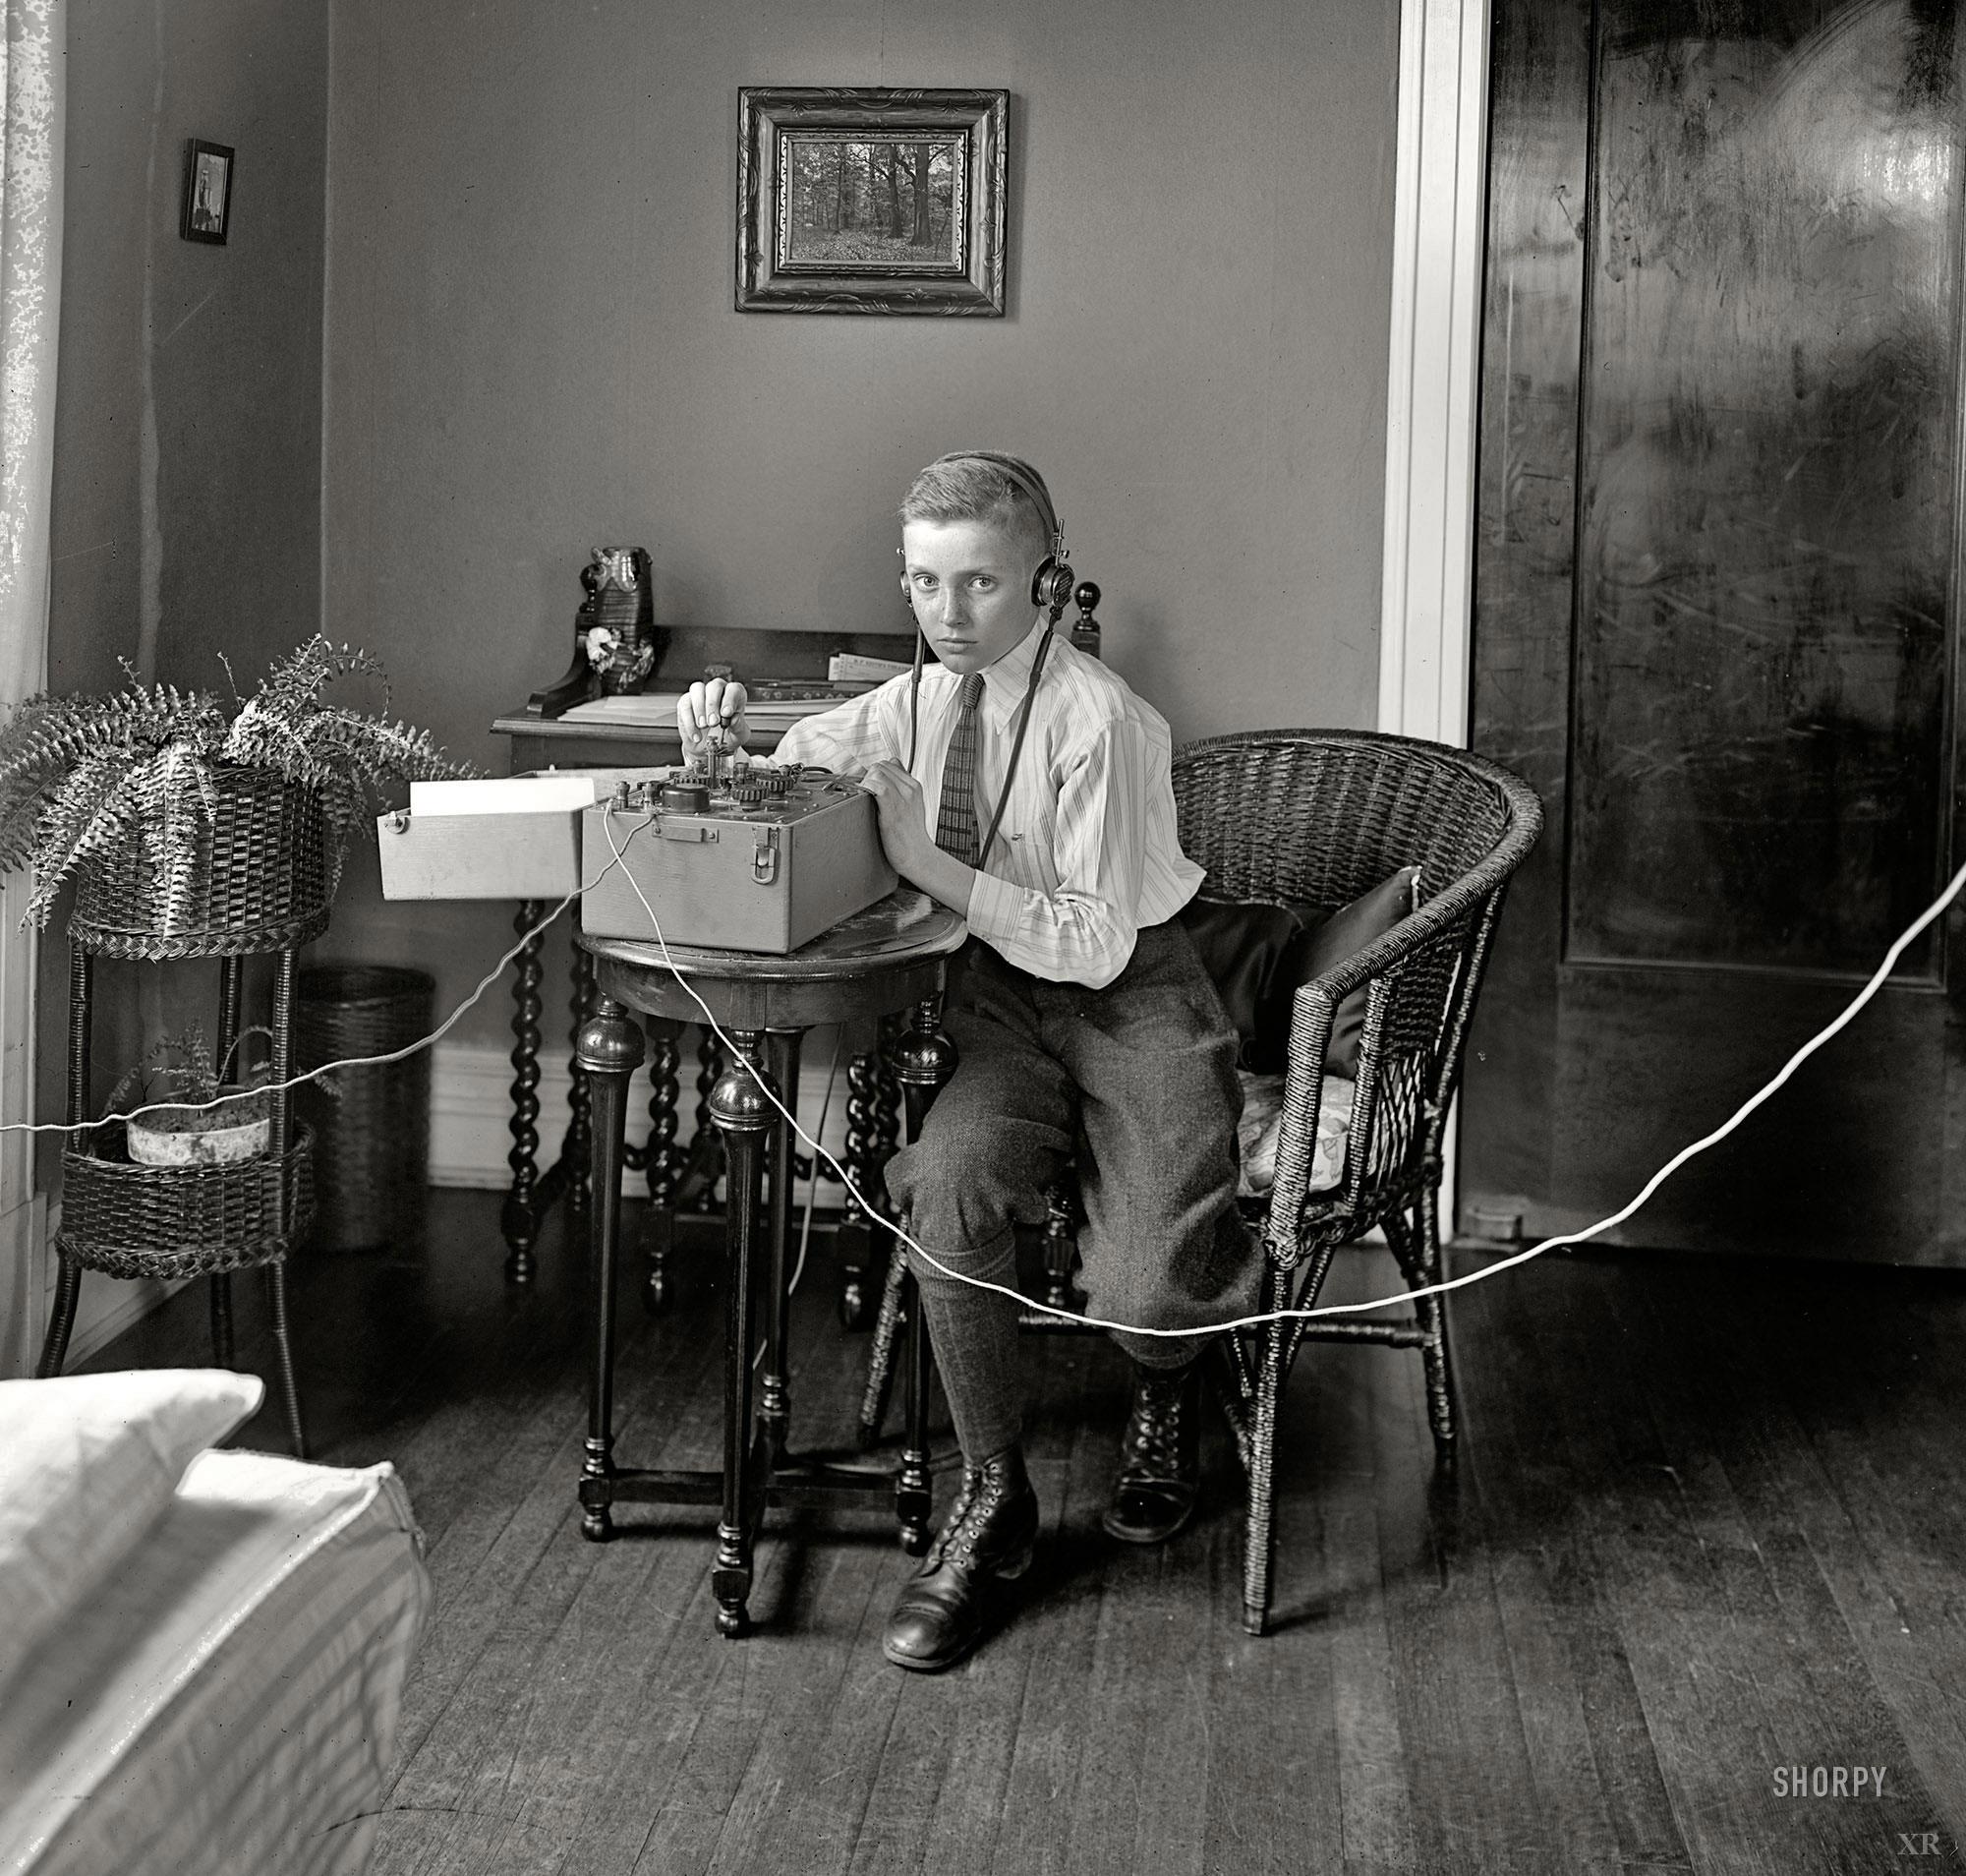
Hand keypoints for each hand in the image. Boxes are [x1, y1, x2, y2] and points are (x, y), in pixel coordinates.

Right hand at [677, 678, 747, 757]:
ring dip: (700, 708)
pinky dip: (689, 721)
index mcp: (734, 696)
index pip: (735, 689)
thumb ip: (738, 726)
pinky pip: (685, 705)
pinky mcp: (686, 701)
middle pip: (715, 686)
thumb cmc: (726, 737)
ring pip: (697, 689)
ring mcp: (700, 694)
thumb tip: (733, 719)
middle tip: (713, 722)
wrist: (708, 746)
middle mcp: (718, 691)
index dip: (730, 699)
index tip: (726, 713)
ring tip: (703, 726)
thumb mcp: (737, 735)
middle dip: (713, 704)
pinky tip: (696, 735)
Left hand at [860, 761, 972, 911]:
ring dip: (865, 782)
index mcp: (914, 786)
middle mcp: (910, 788)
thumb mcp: (912, 806)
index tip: (870, 786)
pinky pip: (877, 787)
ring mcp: (903, 798)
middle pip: (881, 766)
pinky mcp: (893, 810)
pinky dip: (866, 788)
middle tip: (864, 793)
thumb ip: (902, 788)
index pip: (890, 763)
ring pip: (877, 772)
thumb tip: (890, 771)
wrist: (919, 856)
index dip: (875, 773)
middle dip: (868, 776)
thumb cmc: (911, 836)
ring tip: (863, 798)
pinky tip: (863, 800)